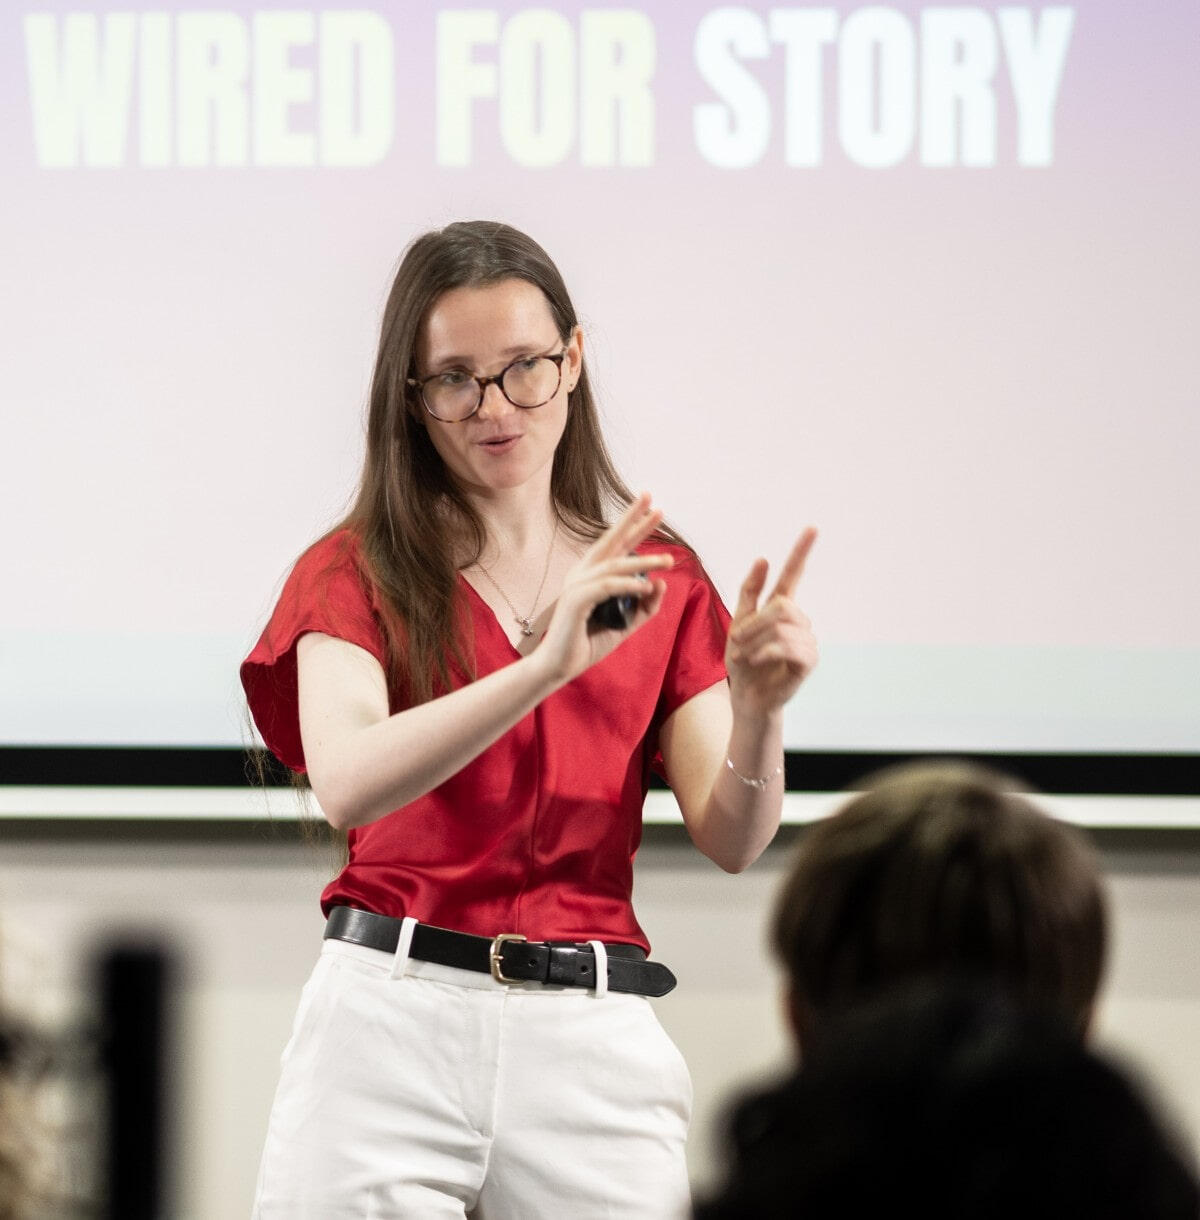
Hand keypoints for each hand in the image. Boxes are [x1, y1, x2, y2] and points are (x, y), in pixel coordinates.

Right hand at [534, 493, 673, 685]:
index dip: (634, 525)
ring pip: (615, 565)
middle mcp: (582, 573)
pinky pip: (607, 587)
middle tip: (652, 501)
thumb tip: (662, 583)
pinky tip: (647, 587)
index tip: (654, 508)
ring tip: (669, 561)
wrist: (558, 667)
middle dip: (631, 519)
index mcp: (591, 575)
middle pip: (610, 540)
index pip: (616, 545)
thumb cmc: (587, 644)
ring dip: (644, 562)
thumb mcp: (626, 623)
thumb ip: (645, 606)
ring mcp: (576, 585)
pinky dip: (629, 585)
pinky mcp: (575, 600)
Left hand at [726, 529, 818, 716]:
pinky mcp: (809, 661)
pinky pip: (787, 645)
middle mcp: (799, 620)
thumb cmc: (742, 661)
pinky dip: (764, 652)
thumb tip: (763, 558)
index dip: (801, 551)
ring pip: (782, 626)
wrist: (746, 696)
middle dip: (754, 623)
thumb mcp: (738, 622)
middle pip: (782, 604)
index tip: (812, 528)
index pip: (793, 574)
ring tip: (744, 656)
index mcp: (781, 608)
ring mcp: (807, 640)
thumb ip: (750, 591)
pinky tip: (756, 661)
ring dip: (755, 641)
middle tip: (737, 642)